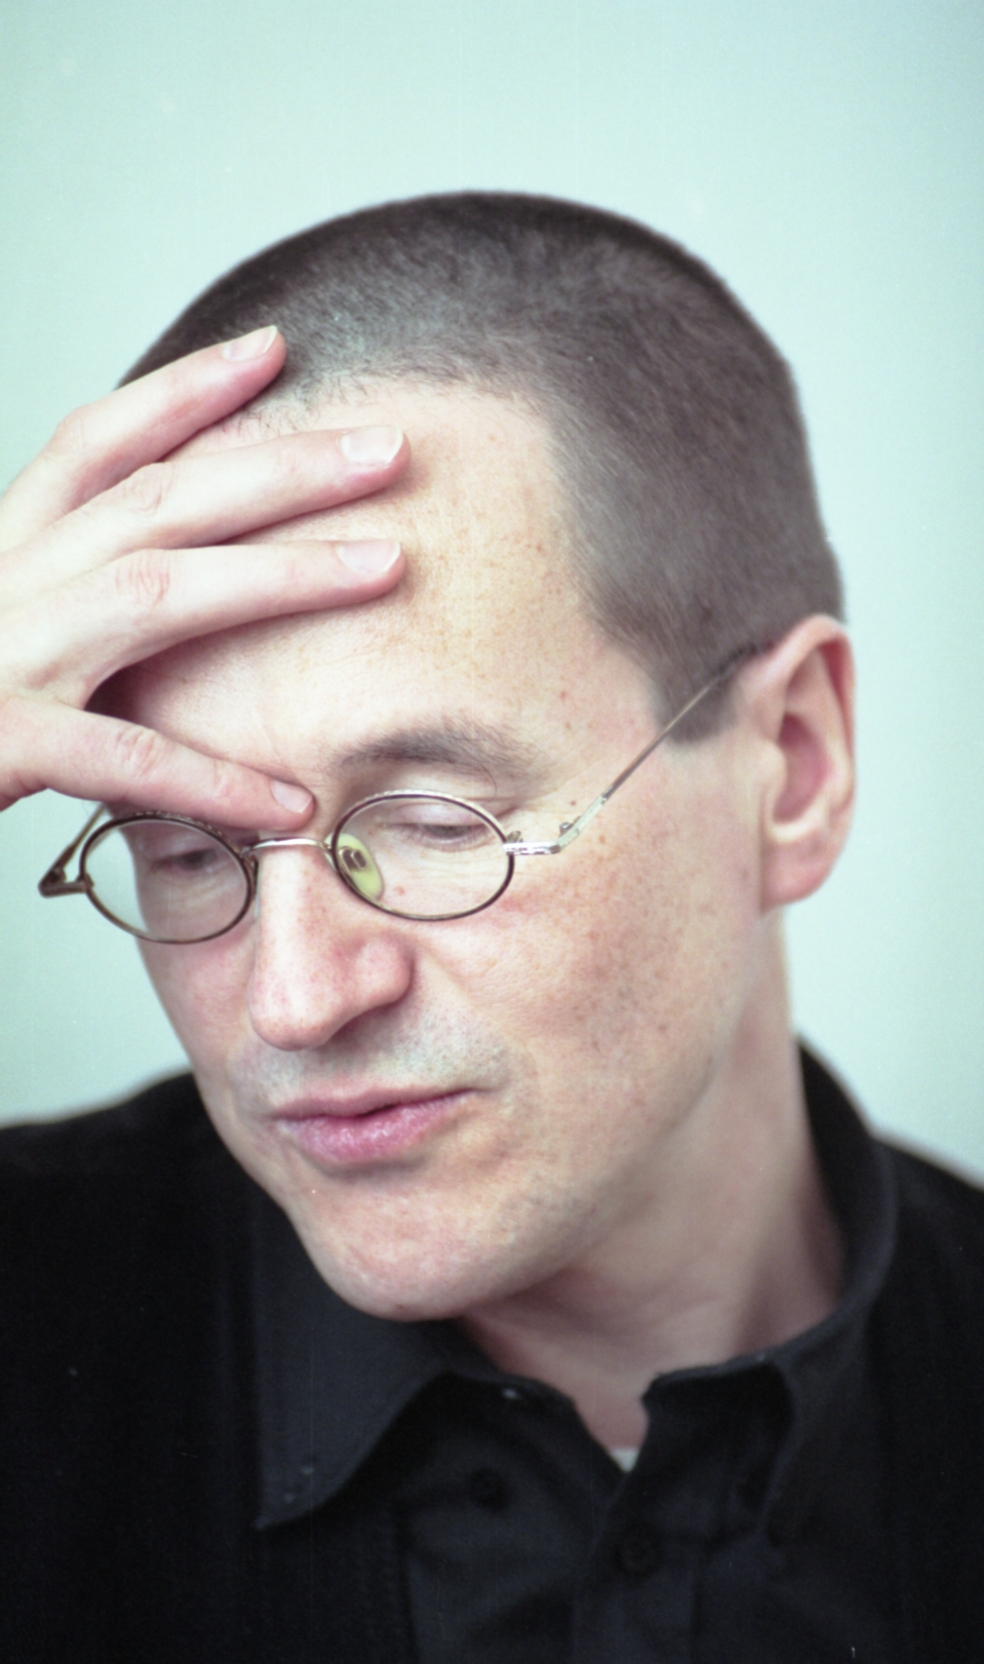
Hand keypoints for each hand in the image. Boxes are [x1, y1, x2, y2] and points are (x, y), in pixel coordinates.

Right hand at [0, 326, 407, 823]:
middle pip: (160, 497)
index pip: (95, 441)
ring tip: (388, 566)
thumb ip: (61, 592)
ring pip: (158, 591)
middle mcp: (4, 581)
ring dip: (281, 575)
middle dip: (281, 463)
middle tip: (389, 444)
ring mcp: (2, 657)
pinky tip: (291, 805)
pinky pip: (122, 761)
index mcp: (1, 548)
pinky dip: (212, 781)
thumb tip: (159, 564)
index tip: (275, 351)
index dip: (186, 391)